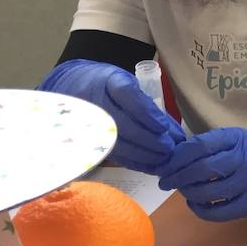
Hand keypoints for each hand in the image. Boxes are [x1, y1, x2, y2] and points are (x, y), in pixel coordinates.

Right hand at [39, 59, 184, 172]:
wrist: (73, 87)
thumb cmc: (110, 85)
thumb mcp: (129, 83)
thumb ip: (148, 104)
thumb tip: (173, 133)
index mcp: (109, 81)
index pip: (127, 95)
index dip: (146, 113)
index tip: (163, 127)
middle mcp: (95, 101)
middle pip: (122, 124)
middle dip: (149, 140)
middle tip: (169, 148)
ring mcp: (87, 121)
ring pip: (116, 143)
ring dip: (142, 154)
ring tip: (162, 158)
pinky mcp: (86, 138)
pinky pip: (111, 153)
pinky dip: (132, 161)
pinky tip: (149, 165)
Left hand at [155, 127, 246, 221]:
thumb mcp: (229, 138)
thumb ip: (203, 146)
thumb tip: (170, 162)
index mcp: (236, 139)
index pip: (200, 147)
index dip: (177, 158)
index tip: (165, 167)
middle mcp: (246, 159)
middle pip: (203, 170)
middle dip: (178, 178)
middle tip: (166, 182)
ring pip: (210, 192)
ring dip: (189, 193)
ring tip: (184, 191)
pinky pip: (221, 212)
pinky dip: (202, 210)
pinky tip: (196, 204)